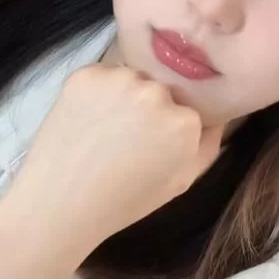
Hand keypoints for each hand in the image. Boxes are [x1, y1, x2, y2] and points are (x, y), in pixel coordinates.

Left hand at [5, 65, 222, 264]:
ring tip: (103, 131)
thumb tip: (218, 116)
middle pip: (161, 89)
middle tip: (125, 140)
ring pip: (131, 78)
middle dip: (149, 108)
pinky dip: (96, 92)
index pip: (187, 110)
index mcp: (185, 121)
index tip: (153, 148)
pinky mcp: (85, 74)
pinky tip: (86, 121)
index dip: (170, 129)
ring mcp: (119, 79)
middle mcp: (156, 92)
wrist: (60, 204)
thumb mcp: (180, 183)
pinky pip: (101, 75)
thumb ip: (208, 145)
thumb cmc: (124, 202)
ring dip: (124, 96)